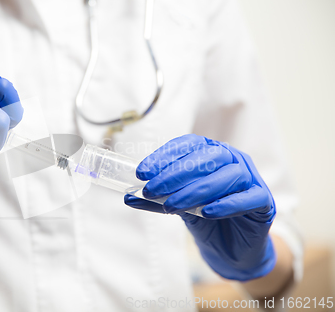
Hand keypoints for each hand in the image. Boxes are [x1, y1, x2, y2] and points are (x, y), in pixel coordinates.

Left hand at [124, 134, 275, 280]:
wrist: (231, 249)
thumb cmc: (205, 219)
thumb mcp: (177, 206)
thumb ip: (157, 199)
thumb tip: (128, 196)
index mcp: (212, 153)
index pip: (188, 145)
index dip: (165, 156)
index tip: (142, 172)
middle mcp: (233, 160)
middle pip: (208, 157)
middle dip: (175, 174)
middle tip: (151, 190)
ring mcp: (252, 179)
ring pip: (228, 175)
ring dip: (196, 190)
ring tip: (171, 205)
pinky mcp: (265, 202)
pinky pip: (249, 197)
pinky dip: (227, 203)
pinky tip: (207, 212)